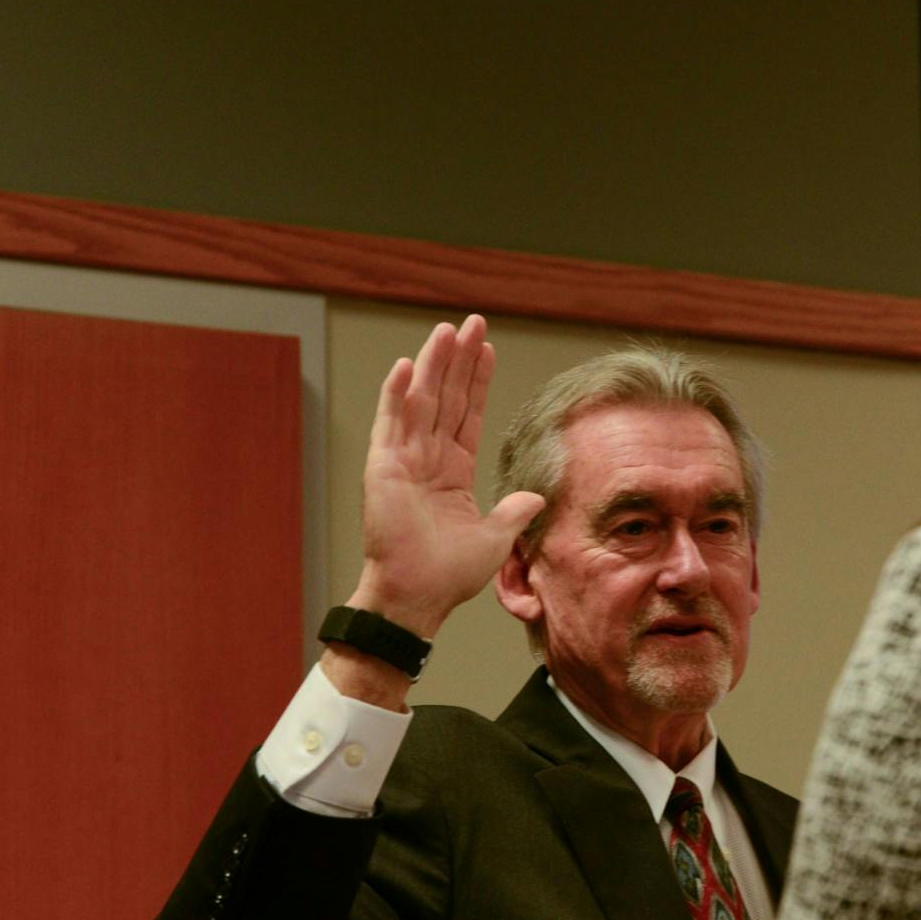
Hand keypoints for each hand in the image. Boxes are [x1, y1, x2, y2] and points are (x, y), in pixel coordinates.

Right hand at [347, 314, 544, 637]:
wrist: (417, 597)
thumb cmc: (448, 574)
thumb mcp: (495, 538)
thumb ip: (514, 512)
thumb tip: (537, 496)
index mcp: (452, 472)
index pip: (466, 415)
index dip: (477, 381)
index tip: (487, 348)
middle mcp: (427, 459)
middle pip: (444, 398)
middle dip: (458, 360)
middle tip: (470, 322)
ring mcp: (403, 461)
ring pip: (419, 402)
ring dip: (431, 365)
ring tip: (445, 331)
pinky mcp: (383, 470)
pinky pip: (390, 426)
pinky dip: (394, 396)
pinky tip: (403, 366)